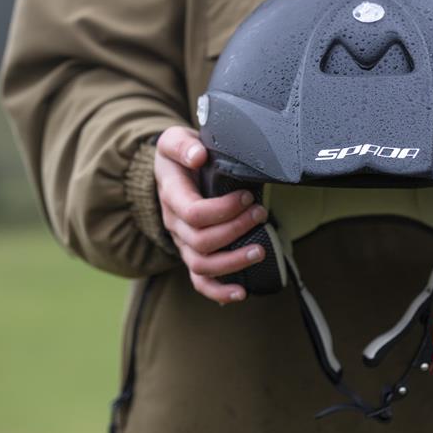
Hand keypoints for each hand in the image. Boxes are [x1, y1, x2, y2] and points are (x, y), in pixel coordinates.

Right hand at [154, 126, 267, 304]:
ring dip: (233, 261)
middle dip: (236, 229)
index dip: (224, 209)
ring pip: (202, 265)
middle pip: (201, 241)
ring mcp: (183, 243)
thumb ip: (182, 145)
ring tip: (260, 250)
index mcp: (171, 196)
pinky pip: (201, 281)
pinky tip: (242, 293)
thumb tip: (198, 156)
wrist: (172, 171)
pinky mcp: (193, 254)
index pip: (194, 213)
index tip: (246, 196)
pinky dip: (219, 292)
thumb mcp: (174, 140)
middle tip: (260, 213)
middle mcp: (174, 224)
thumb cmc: (180, 155)